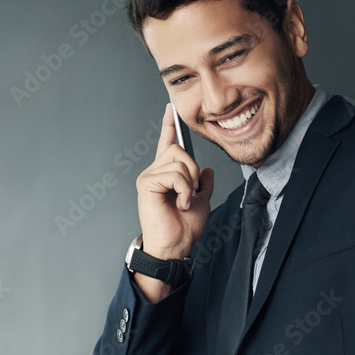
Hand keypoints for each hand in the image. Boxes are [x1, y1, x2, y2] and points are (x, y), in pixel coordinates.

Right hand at [134, 104, 213, 300]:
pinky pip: (173, 174)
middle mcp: (154, 172)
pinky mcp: (146, 184)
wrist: (175, 245)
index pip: (166, 144)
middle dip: (192, 168)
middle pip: (178, 149)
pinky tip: (181, 202)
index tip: (170, 108)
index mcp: (166, 174)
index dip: (168, 126)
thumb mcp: (202, 202)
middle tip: (192, 190)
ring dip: (189, 181)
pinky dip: (183, 188)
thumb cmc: (184, 228)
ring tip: (186, 200)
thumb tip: (208, 171)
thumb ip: (204, 185)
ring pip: (178, 160)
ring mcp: (148, 177)